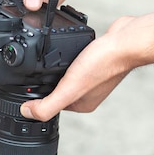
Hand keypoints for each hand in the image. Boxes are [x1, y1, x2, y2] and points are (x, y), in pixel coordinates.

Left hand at [20, 17, 135, 121]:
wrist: (127, 41)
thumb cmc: (104, 64)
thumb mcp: (69, 88)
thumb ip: (48, 104)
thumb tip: (26, 113)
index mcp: (81, 105)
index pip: (51, 103)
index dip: (39, 92)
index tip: (30, 79)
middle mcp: (88, 92)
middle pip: (58, 87)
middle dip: (48, 76)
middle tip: (42, 63)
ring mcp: (94, 76)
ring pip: (67, 73)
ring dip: (58, 64)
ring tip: (54, 54)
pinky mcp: (96, 60)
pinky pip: (76, 60)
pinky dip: (69, 54)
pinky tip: (69, 47)